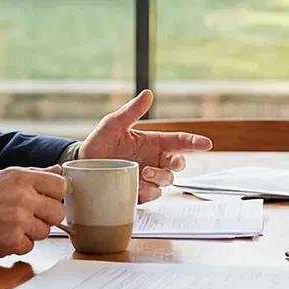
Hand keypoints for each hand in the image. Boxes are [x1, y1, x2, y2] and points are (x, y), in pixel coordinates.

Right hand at [0, 165, 66, 258]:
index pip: (60, 186)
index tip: (45, 199)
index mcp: (21, 178)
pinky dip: (18, 244)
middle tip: (29, 216)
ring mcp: (18, 221)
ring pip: (45, 231)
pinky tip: (3, 235)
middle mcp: (23, 198)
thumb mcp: (1, 176)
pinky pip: (30, 246)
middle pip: (58, 212)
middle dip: (46, 216)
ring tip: (10, 225)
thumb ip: (33, 174)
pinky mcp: (11, 242)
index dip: (54, 195)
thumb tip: (57, 171)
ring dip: (32, 232)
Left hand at [80, 90, 211, 200]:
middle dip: (177, 163)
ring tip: (144, 173)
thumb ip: (131, 111)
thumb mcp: (113, 124)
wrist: (81, 166)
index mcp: (152, 142)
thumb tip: (148, 93)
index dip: (194, 142)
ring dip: (161, 177)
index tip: (206, 144)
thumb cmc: (99, 143)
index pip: (179, 141)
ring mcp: (147, 177)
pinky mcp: (138, 192)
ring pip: (167, 180)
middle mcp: (153, 160)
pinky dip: (150, 192)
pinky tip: (141, 187)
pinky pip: (153, 195)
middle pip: (177, 163)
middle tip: (168, 161)